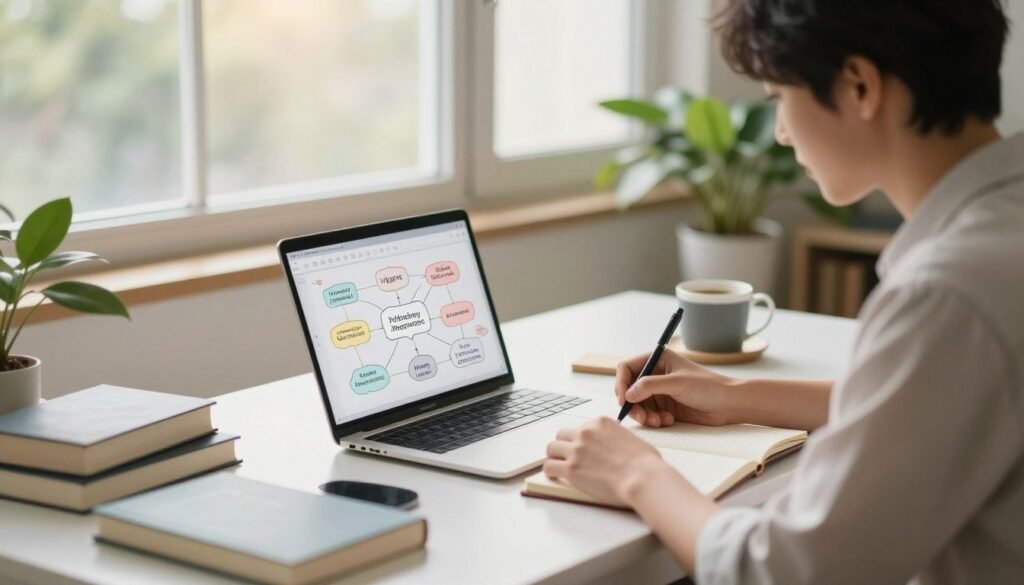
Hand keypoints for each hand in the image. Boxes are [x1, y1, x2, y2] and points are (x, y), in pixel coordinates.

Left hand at [543, 417, 666, 506]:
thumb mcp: (632, 438)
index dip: (581, 440)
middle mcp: (586, 433)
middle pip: (562, 435)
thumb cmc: (645, 463)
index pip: (581, 428)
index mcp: (600, 423)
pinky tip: (555, 475)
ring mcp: (576, 450)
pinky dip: (550, 471)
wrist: (643, 478)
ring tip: (559, 465)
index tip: (584, 449)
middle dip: (564, 445)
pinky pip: (549, 466)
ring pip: (551, 448)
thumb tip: (615, 446)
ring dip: (554, 457)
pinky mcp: (571, 469)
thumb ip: (616, 438)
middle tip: (568, 457)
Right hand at [614, 349, 736, 427]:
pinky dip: (654, 420)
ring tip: (658, 421)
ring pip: (638, 404)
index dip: (621, 383)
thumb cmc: (708, 387)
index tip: (623, 400)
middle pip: (629, 389)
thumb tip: (627, 394)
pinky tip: (669, 420)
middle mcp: (656, 374)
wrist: (729, 405)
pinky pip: (649, 414)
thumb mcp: (677, 383)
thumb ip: (650, 386)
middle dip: (633, 404)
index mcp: (658, 359)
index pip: (627, 368)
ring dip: (644, 415)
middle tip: (641, 417)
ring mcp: (660, 391)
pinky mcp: (665, 406)